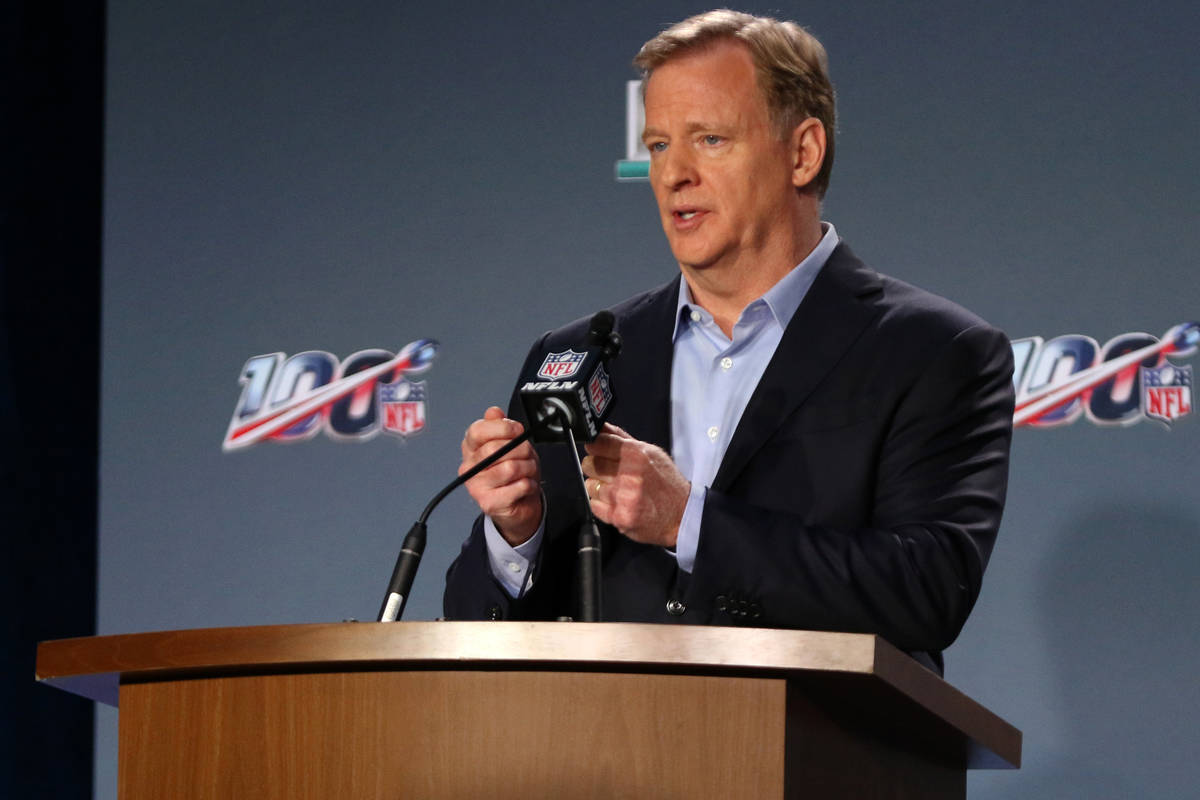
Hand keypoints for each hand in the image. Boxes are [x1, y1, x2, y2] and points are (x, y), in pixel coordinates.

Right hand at [460, 406, 542, 545]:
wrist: (518, 504)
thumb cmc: (513, 473)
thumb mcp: (509, 444)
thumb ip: (500, 426)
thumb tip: (493, 412)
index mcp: (471, 448)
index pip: (477, 431)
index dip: (502, 427)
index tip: (517, 430)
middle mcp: (469, 467)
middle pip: (495, 449)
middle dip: (521, 449)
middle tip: (527, 453)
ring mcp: (476, 486)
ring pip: (510, 468)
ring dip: (528, 468)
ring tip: (528, 471)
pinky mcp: (488, 503)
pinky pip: (518, 486)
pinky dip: (530, 484)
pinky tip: (526, 485)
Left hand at [581, 423, 689, 547]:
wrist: (681, 513)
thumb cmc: (666, 482)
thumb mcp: (651, 453)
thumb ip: (622, 439)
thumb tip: (602, 428)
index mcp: (637, 455)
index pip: (599, 443)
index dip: (594, 446)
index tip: (594, 449)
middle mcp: (629, 475)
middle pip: (590, 464)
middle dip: (596, 467)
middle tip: (609, 472)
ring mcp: (623, 497)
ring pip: (590, 485)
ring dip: (599, 487)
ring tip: (617, 489)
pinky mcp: (619, 517)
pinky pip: (594, 505)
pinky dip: (602, 504)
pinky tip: (617, 502)